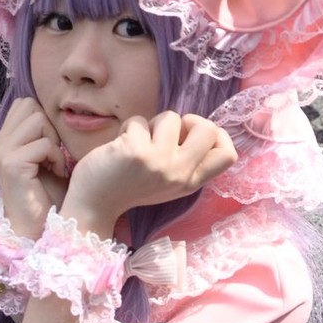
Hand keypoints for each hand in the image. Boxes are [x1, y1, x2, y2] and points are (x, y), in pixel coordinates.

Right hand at [0, 98, 67, 237]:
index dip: (44, 119)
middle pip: (30, 105)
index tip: (50, 145)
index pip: (25, 103)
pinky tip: (56, 174)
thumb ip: (42, 133)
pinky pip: (43, 144)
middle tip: (52, 154)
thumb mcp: (43, 157)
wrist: (37, 228)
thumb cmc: (46, 195)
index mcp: (4, 138)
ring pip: (37, 120)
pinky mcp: (12, 164)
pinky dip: (56, 158)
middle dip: (49, 127)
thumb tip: (56, 111)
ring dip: (53, 142)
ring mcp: (3, 152)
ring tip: (54, 163)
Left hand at [64, 111, 235, 235]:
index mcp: (190, 183)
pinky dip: (128, 127)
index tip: (193, 134)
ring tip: (137, 142)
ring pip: (171, 117)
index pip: (228, 155)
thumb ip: (185, 161)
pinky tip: (119, 146)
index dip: (217, 135)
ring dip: (151, 123)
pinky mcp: (137, 151)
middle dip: (187, 120)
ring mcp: (160, 163)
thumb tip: (195, 125)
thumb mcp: (166, 182)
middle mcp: (180, 174)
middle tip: (166, 133)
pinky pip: (140, 120)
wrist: (93, 204)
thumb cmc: (128, 186)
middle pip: (208, 128)